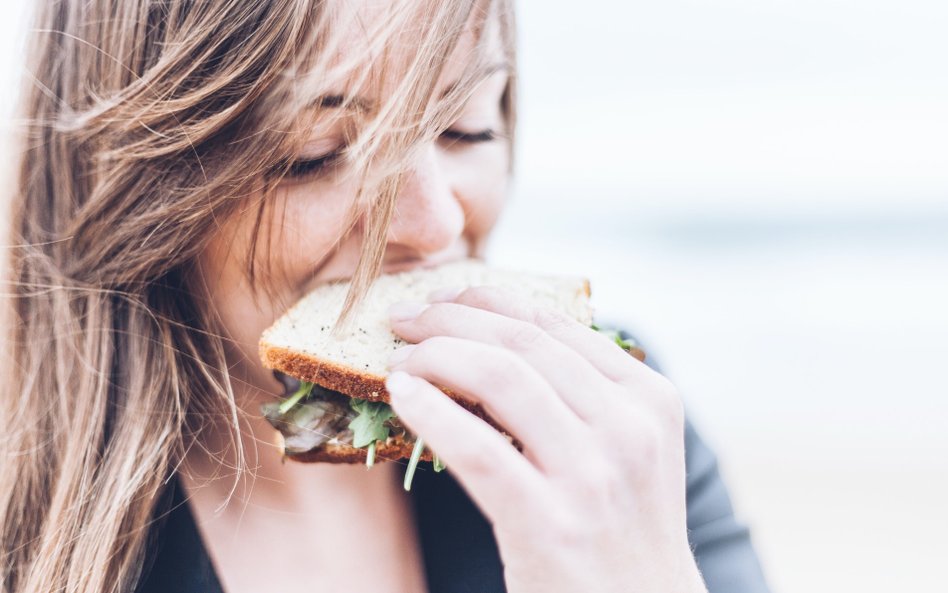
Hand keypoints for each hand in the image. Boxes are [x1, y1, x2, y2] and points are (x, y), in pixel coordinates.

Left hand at [385, 287, 707, 592]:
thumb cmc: (619, 528)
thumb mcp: (626, 449)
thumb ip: (582, 393)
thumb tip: (495, 339)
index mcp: (648, 397)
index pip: (553, 323)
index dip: (486, 301)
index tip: (443, 299)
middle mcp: (628, 426)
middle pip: (521, 343)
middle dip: (451, 320)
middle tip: (405, 320)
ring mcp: (592, 475)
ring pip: (500, 378)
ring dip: (435, 357)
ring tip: (400, 360)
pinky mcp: (549, 523)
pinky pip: (476, 448)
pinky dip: (430, 412)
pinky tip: (401, 395)